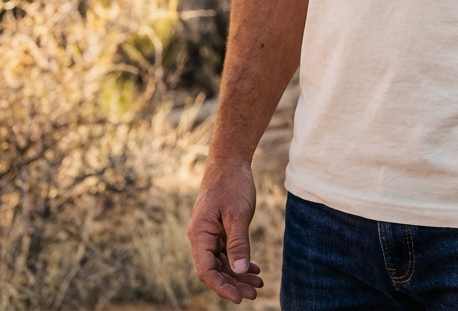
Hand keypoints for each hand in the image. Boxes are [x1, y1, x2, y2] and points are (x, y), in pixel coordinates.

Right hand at [187, 158, 264, 303]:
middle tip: (255, 292)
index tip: (239, 298)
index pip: (206, 271)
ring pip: (223, 262)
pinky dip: (240, 260)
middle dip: (234, 283)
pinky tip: (254, 268)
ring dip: (239, 274)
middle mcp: (201, 237)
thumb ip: (238, 242)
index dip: (222, 287)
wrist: (230, 160)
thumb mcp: (238, 214)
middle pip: (215, 269)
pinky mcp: (219, 228)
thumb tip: (238, 270)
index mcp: (199, 234)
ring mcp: (210, 233)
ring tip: (258, 283)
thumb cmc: (232, 184)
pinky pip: (227, 251)